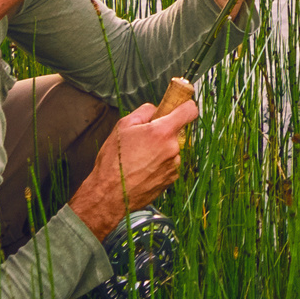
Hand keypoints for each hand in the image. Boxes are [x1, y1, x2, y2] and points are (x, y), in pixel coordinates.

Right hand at [67, 93, 197, 240]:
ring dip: (161, 149)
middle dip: (164, 131)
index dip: (185, 104)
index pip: (189, 110)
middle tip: (144, 138)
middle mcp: (173, 148)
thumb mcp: (122, 126)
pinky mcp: (171, 179)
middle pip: (177, 131)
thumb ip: (144, 112)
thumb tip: (155, 109)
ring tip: (139, 157)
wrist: (110, 195)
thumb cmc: (113, 162)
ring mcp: (174, 165)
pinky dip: (160, 163)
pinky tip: (143, 168)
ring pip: (172, 149)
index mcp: (162, 132)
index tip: (180, 104)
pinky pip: (170, 164)